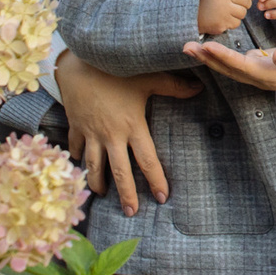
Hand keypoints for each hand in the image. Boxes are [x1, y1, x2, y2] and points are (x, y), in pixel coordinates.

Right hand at [56, 53, 200, 209]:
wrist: (78, 62)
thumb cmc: (116, 69)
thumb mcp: (148, 77)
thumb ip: (174, 86)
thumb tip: (200, 87)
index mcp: (132, 126)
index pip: (147, 160)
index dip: (156, 180)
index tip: (163, 197)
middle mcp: (111, 135)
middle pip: (119, 172)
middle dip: (126, 194)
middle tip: (131, 212)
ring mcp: (91, 133)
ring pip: (93, 165)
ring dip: (97, 182)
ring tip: (101, 195)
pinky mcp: (76, 126)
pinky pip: (75, 148)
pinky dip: (76, 158)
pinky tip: (79, 166)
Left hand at [181, 37, 275, 92]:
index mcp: (273, 75)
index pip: (243, 66)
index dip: (224, 57)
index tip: (207, 46)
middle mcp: (262, 77)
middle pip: (230, 70)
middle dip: (207, 59)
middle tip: (187, 47)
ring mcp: (259, 74)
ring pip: (230, 68)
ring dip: (209, 59)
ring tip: (191, 48)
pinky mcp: (259, 67)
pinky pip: (235, 64)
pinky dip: (220, 57)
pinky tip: (209, 49)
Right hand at [197, 0, 256, 36]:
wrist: (190, 12)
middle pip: (247, 1)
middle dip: (244, 4)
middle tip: (235, 5)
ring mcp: (222, 11)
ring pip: (243, 13)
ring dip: (238, 14)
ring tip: (227, 11)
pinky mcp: (221, 24)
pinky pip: (236, 23)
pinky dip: (232, 22)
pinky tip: (223, 19)